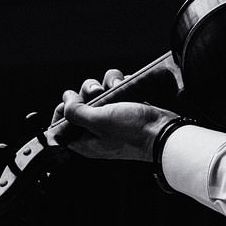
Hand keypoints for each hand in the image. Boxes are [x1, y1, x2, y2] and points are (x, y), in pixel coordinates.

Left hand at [54, 70, 177, 162]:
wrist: (163, 131)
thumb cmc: (131, 131)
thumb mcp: (98, 121)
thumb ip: (76, 112)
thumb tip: (67, 101)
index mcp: (85, 141)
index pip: (62, 128)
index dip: (61, 112)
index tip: (68, 101)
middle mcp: (96, 131)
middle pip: (79, 105)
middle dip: (85, 93)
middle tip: (95, 93)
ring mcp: (111, 119)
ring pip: (98, 93)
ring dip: (104, 84)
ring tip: (114, 86)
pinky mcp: (125, 109)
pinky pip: (115, 90)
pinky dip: (119, 84)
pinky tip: (125, 84)